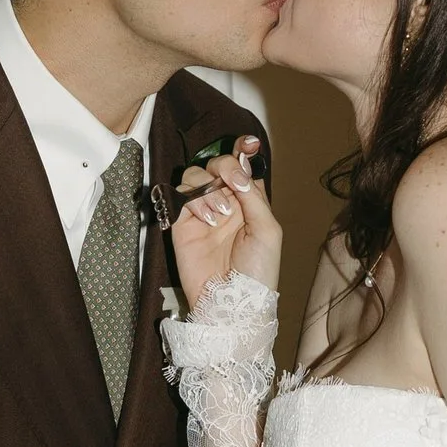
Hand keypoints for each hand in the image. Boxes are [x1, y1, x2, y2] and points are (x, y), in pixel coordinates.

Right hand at [172, 138, 280, 310]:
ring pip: (195, 177)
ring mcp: (202, 212)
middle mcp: (225, 203)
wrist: (231, 302)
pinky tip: (205, 219)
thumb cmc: (257, 271)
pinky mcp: (181, 224)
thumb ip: (254, 197)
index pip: (241, 168)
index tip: (245, 144)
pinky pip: (179, 197)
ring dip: (207, 188)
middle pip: (216, 166)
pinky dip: (191, 200)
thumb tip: (241, 168)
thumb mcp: (267, 230)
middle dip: (223, 168)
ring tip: (218, 215)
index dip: (240, 153)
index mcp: (249, 203)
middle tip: (230, 184)